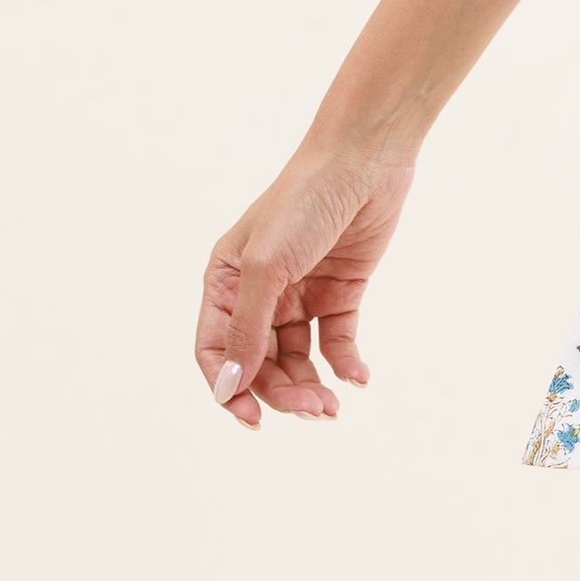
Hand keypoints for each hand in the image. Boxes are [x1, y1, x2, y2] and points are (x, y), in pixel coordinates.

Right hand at [194, 148, 414, 429]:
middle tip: (313, 409)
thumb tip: (230, 386)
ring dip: (311, 385)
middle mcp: (258, 291)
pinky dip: (345, 363)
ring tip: (332, 405)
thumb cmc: (303, 202)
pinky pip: (336, 340)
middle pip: (259, 361)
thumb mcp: (267, 266)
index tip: (252, 419)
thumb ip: (248, 327)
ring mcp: (299, 292)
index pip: (215, 349)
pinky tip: (357, 378)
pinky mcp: (339, 291)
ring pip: (297, 358)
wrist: (364, 161)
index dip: (228, 388)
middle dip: (280, 391)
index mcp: (225, 281)